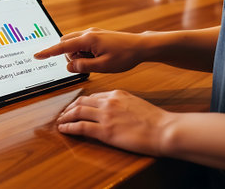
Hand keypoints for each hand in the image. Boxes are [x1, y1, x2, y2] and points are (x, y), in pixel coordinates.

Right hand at [34, 27, 144, 73]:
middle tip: (86, 64)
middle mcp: (88, 33)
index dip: (49, 52)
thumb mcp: (103, 66)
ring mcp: (92, 33)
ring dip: (78, 54)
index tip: (37, 55)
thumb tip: (69, 66)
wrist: (140, 46)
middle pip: (66, 43)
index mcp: (88, 39)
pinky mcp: (97, 35)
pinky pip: (82, 43)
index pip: (62, 46)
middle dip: (69, 55)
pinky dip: (84, 52)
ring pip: (74, 44)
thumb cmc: (124, 56)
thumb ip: (83, 66)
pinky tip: (98, 57)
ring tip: (96, 61)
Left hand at [57, 90, 174, 155]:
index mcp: (116, 94)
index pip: (92, 96)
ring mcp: (106, 116)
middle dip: (69, 108)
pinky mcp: (105, 131)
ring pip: (77, 112)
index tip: (75, 106)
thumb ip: (121, 102)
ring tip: (60, 121)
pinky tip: (63, 129)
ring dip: (66, 116)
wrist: (164, 129)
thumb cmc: (155, 120)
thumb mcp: (135, 102)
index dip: (80, 101)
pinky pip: (81, 127)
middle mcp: (108, 102)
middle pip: (81, 101)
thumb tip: (113, 107)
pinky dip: (69, 127)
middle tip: (64, 113)